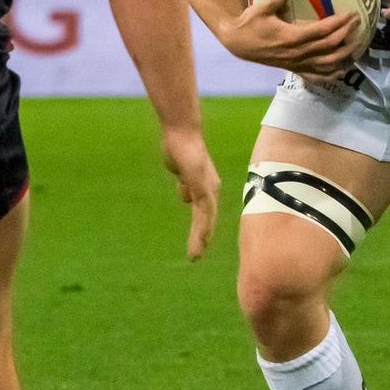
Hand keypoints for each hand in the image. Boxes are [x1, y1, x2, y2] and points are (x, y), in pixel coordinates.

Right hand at [159, 126, 219, 259]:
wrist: (180, 133)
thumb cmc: (179, 148)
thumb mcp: (182, 171)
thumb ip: (185, 184)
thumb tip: (186, 199)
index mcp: (206, 186)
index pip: (206, 212)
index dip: (202, 228)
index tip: (197, 244)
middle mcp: (211, 189)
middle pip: (208, 218)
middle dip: (202, 237)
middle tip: (196, 256)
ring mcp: (208, 188)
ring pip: (206, 219)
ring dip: (200, 238)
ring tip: (194, 256)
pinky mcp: (202, 187)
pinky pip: (204, 212)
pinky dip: (201, 228)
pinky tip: (198, 240)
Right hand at [222, 0, 361, 80]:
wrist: (238, 43)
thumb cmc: (250, 24)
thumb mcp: (260, 8)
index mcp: (291, 37)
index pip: (322, 31)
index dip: (338, 23)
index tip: (351, 14)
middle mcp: (297, 53)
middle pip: (329, 46)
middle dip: (346, 34)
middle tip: (358, 22)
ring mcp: (296, 63)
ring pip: (327, 63)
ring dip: (344, 54)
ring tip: (356, 43)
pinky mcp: (294, 68)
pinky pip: (316, 76)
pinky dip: (331, 75)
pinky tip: (342, 70)